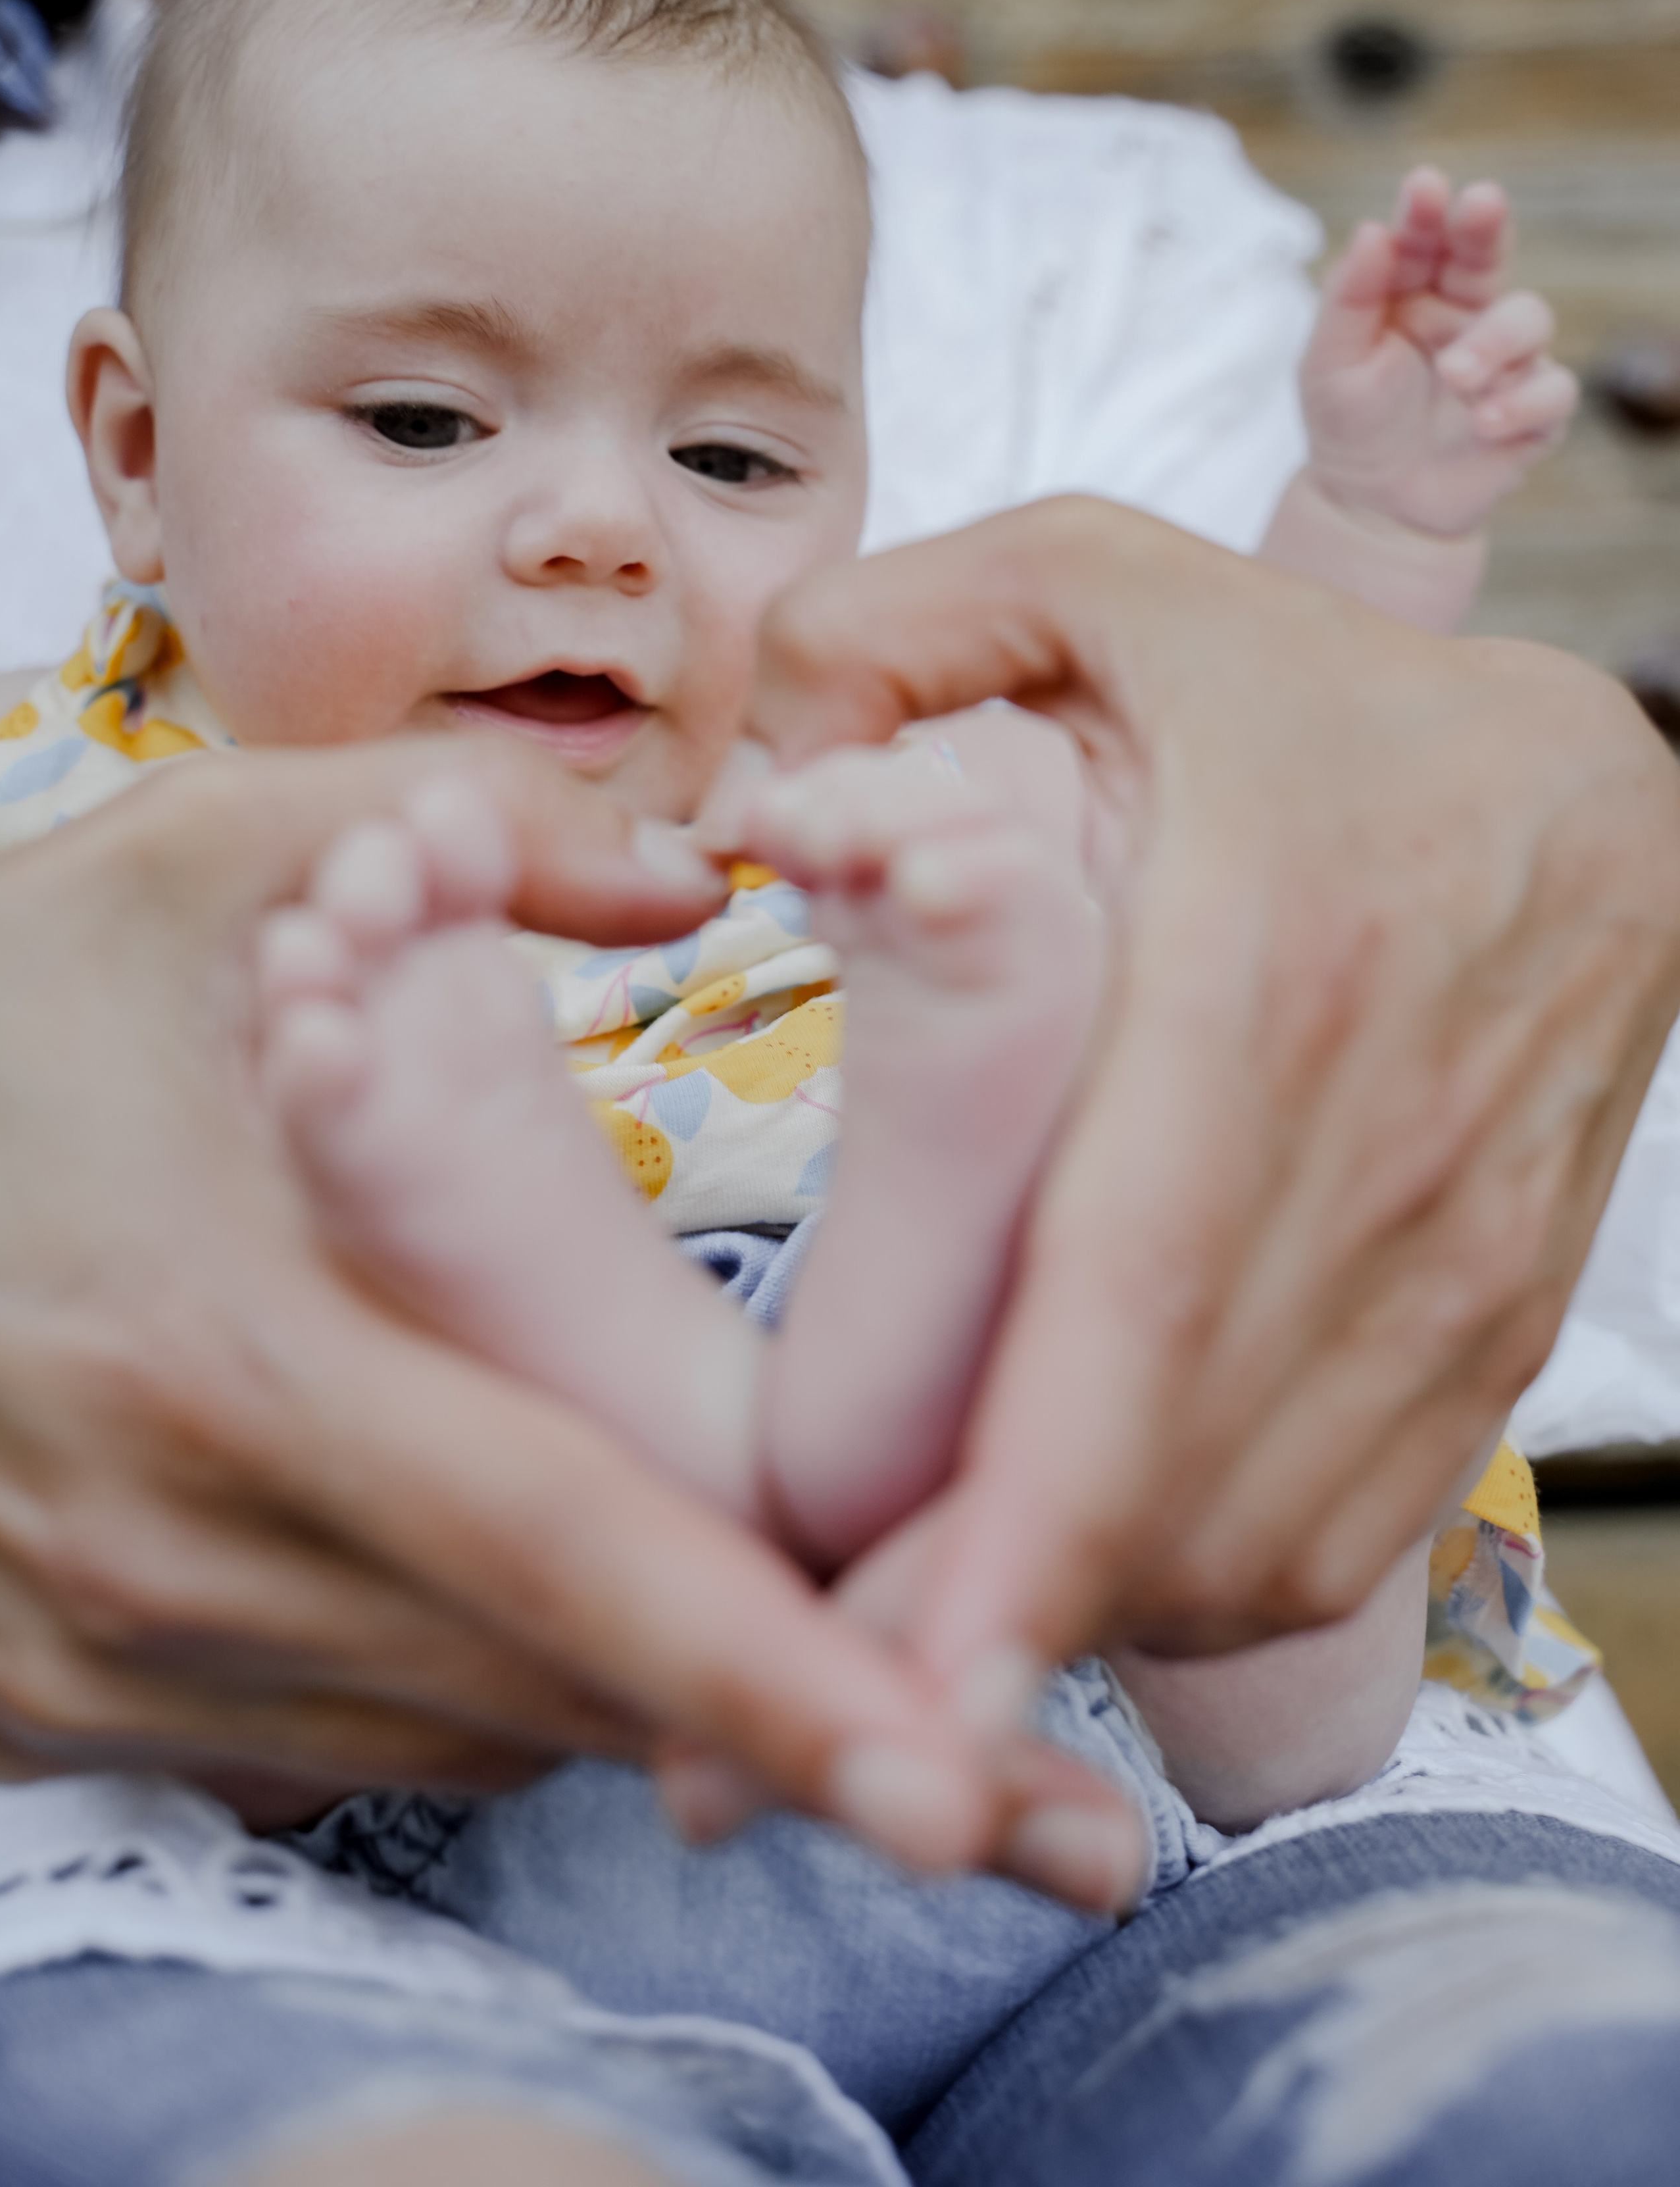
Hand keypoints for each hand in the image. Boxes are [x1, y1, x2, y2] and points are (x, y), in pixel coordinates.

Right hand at [0, 731, 1051, 1871]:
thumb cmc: (0, 1013)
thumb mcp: (196, 862)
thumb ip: (451, 833)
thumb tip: (701, 876)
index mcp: (238, 1342)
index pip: (553, 1539)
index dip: (762, 1670)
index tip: (956, 1773)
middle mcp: (184, 1544)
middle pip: (554, 1691)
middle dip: (812, 1759)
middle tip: (1057, 1829)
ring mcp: (118, 1650)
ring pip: (481, 1733)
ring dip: (677, 1728)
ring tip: (891, 1737)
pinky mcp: (78, 1698)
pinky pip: (370, 1743)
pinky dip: (522, 1700)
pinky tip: (623, 1645)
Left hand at [737, 496, 1679, 1686]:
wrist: (1596, 798)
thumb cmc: (1306, 698)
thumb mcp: (1105, 588)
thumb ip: (892, 627)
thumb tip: (733, 785)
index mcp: (1271, 964)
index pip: (1138, 1293)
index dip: (1024, 1512)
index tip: (897, 1681)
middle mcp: (1383, 1146)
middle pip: (1185, 1460)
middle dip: (1000, 1627)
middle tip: (823, 1738)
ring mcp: (1458, 1260)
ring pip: (1275, 1521)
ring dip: (1095, 1624)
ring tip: (919, 1673)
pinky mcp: (1492, 1322)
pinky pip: (1358, 1511)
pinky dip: (1212, 1584)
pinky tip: (1084, 1592)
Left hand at [1302, 167, 1577, 532]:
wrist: (1371, 507)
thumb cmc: (1349, 424)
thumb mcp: (1328, 362)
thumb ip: (1348, 297)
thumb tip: (1373, 229)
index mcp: (1414, 293)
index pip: (1427, 240)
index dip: (1428, 212)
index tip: (1424, 186)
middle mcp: (1465, 316)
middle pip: (1488, 256)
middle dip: (1487, 227)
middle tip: (1481, 203)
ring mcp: (1504, 361)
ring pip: (1528, 318)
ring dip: (1494, 341)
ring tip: (1455, 374)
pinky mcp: (1532, 412)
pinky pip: (1552, 390)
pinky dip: (1522, 401)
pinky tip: (1484, 420)